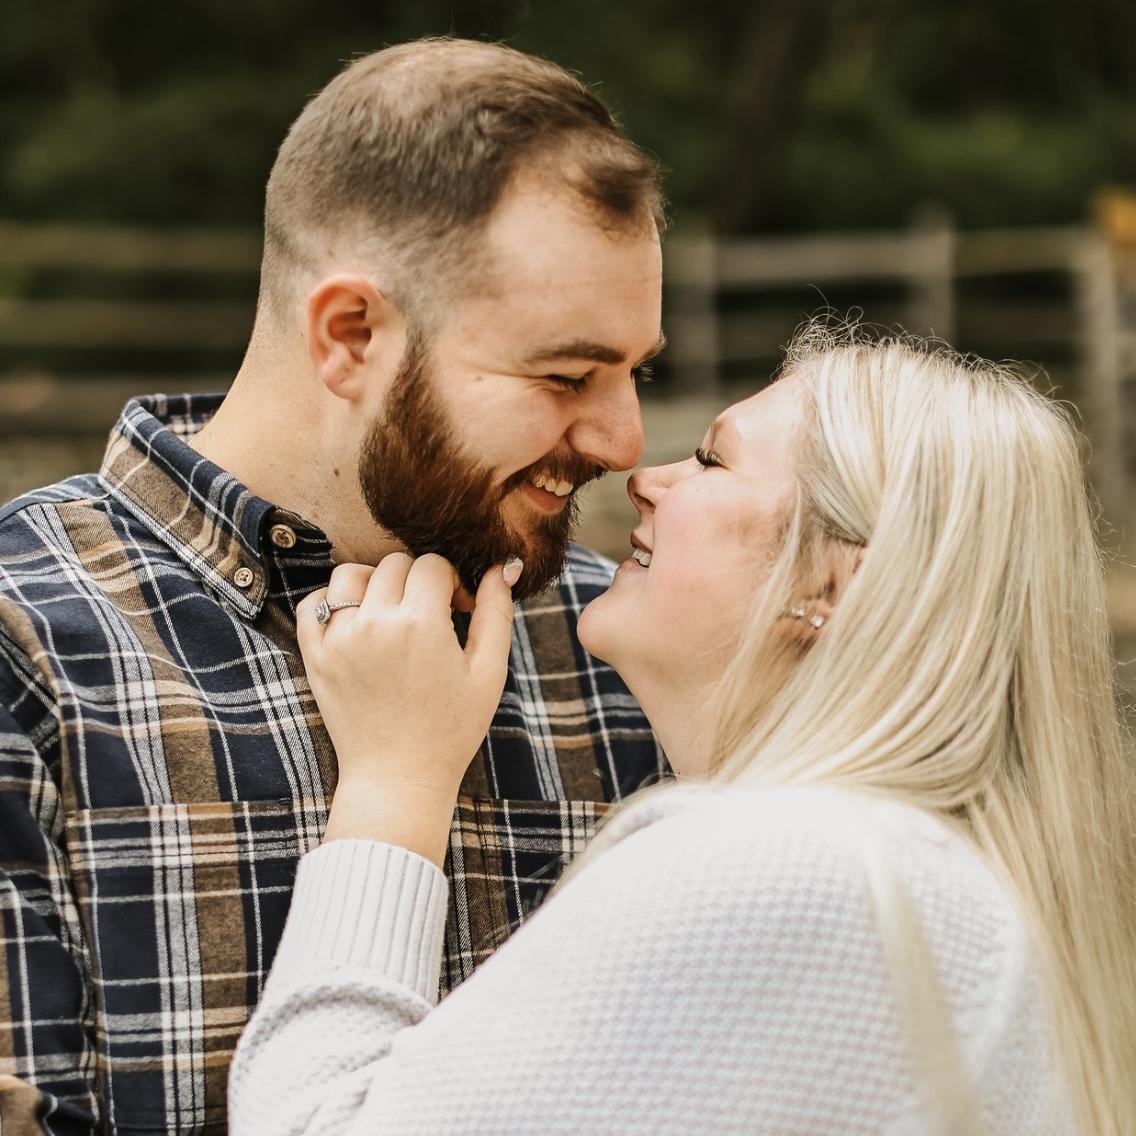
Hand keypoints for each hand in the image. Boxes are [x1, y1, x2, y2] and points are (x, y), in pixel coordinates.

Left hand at [297, 553, 520, 862]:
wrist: (397, 779)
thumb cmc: (451, 730)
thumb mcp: (488, 673)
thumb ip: (496, 613)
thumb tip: (501, 566)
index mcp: (421, 624)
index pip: (432, 564)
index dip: (452, 579)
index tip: (459, 607)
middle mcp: (375, 624)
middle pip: (394, 564)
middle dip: (417, 580)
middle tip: (431, 615)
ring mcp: (339, 639)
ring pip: (349, 575)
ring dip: (373, 583)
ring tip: (391, 613)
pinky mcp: (315, 657)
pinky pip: (312, 604)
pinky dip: (331, 602)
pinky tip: (357, 622)